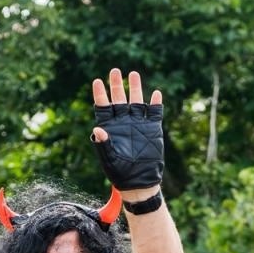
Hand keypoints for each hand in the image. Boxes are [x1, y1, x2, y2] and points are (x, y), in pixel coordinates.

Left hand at [91, 68, 164, 191]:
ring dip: (135, 88)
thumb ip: (103, 143)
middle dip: (117, 84)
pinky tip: (156, 94)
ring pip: (136, 101)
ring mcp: (138, 123)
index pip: (103, 106)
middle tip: (115, 70)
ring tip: (133, 74)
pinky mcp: (152, 128)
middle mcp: (123, 121)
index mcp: (109, 127)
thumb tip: (97, 129)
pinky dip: (155, 103)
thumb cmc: (120, 172)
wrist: (139, 182)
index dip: (100, 93)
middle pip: (119, 98)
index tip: (98, 81)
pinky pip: (154, 112)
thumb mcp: (109, 158)